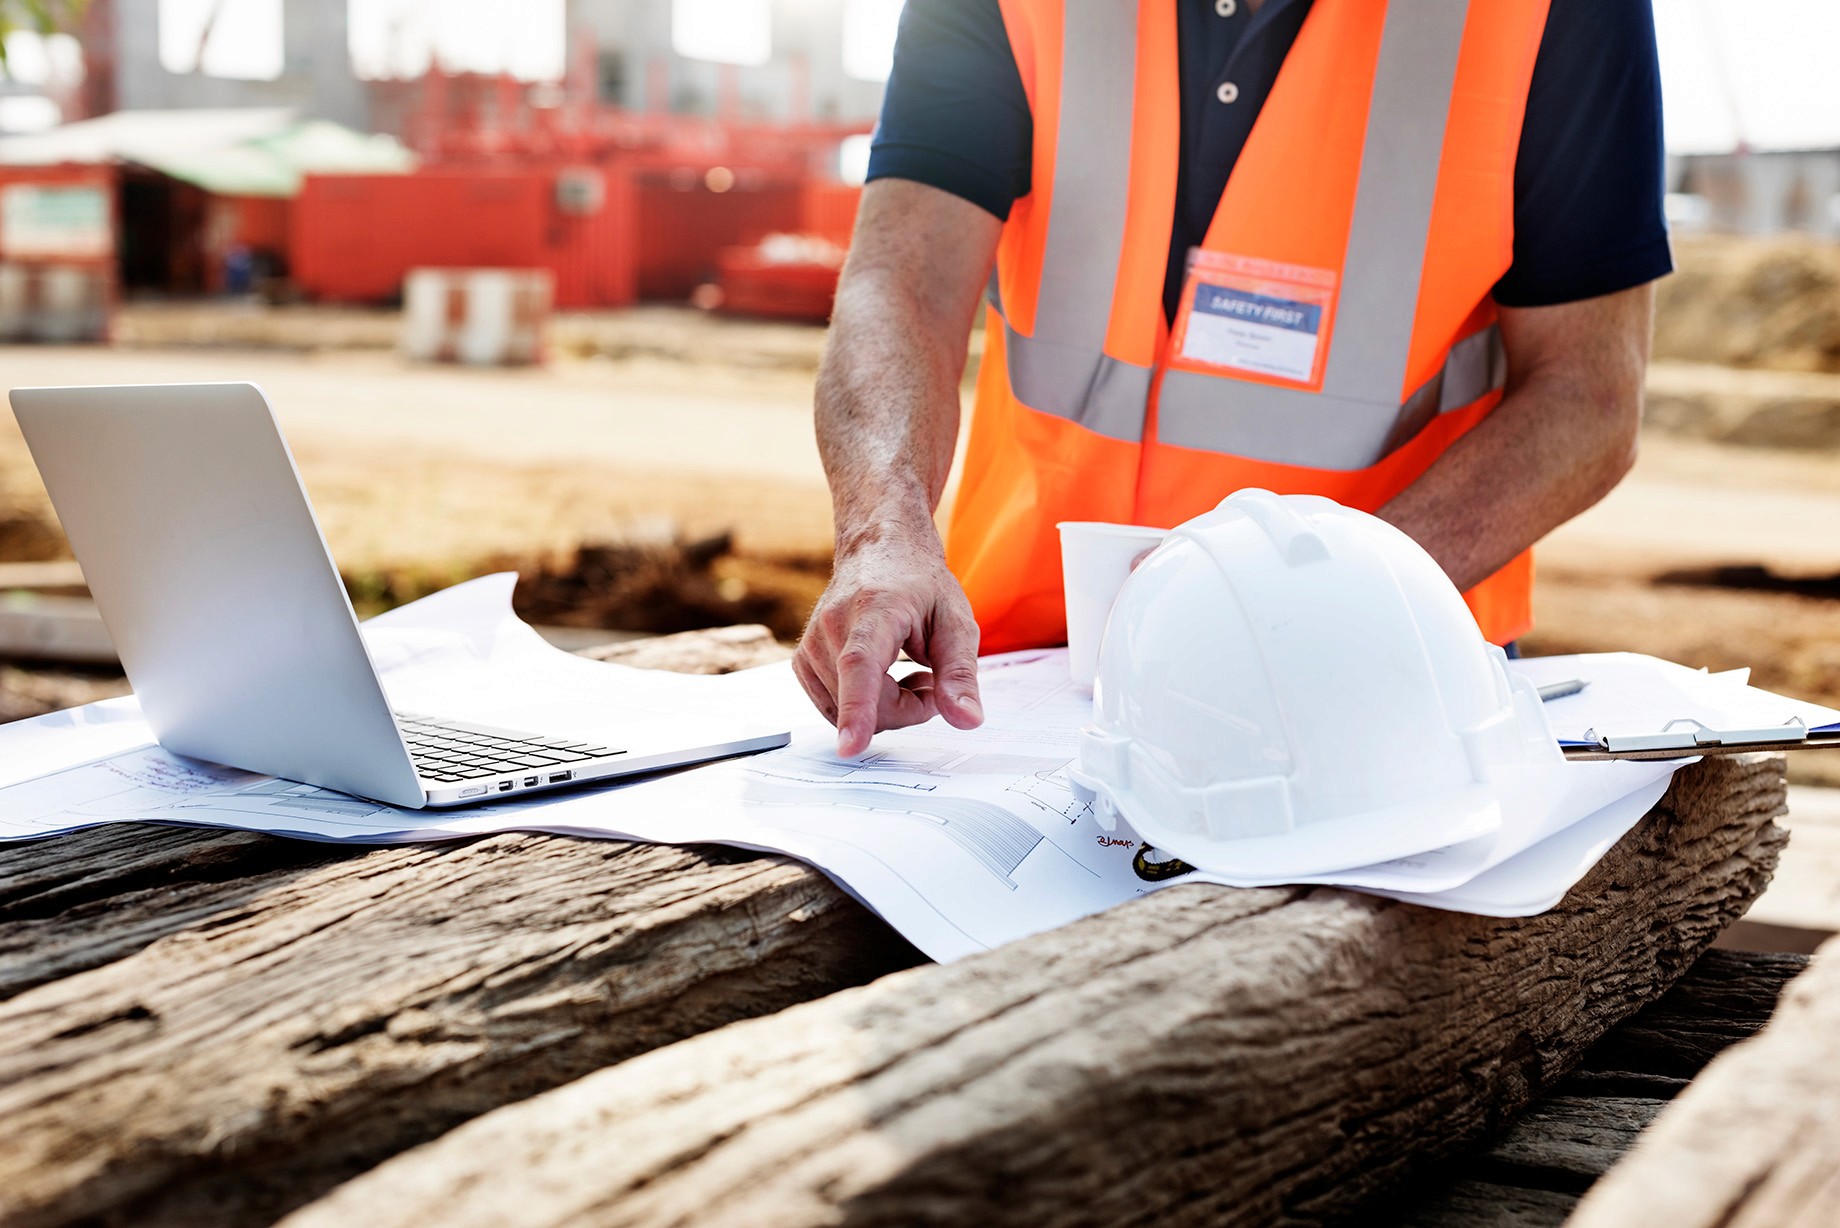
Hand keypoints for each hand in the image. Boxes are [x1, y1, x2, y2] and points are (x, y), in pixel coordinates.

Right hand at [793, 536, 983, 756]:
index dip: (858, 710)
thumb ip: (960, 674)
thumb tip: (967, 720)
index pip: (859, 666)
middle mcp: (832, 627)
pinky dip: (865, 704)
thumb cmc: (920, 585)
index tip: (850, 746)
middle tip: (932, 678)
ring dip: (888, 706)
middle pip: (871, 705)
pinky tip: (883, 676)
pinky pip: (836, 709)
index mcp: (873, 612)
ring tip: (907, 669)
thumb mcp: (957, 623)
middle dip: (910, 707)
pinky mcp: (802, 662)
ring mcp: (810, 646)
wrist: (878, 549)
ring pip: (851, 714)